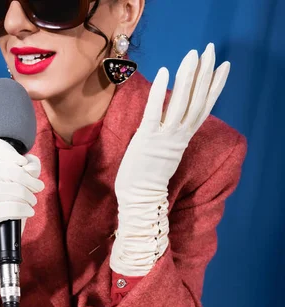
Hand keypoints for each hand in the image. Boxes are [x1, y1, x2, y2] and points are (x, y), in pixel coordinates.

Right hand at [0, 138, 43, 305]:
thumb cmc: (7, 210)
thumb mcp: (20, 187)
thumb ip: (27, 171)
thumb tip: (31, 165)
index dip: (2, 149)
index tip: (21, 161)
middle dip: (23, 177)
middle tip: (37, 187)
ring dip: (23, 194)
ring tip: (33, 201)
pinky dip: (19, 209)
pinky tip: (29, 211)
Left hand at [111, 43, 229, 276]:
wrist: (140, 200)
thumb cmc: (146, 178)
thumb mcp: (161, 152)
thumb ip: (166, 134)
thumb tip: (163, 119)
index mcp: (182, 138)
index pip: (203, 108)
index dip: (214, 87)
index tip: (223, 67)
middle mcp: (178, 135)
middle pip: (197, 100)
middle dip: (205, 73)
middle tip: (212, 50)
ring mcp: (164, 137)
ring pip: (181, 102)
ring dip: (188, 77)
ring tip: (194, 55)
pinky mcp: (147, 138)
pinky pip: (155, 112)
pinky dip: (160, 92)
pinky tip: (164, 72)